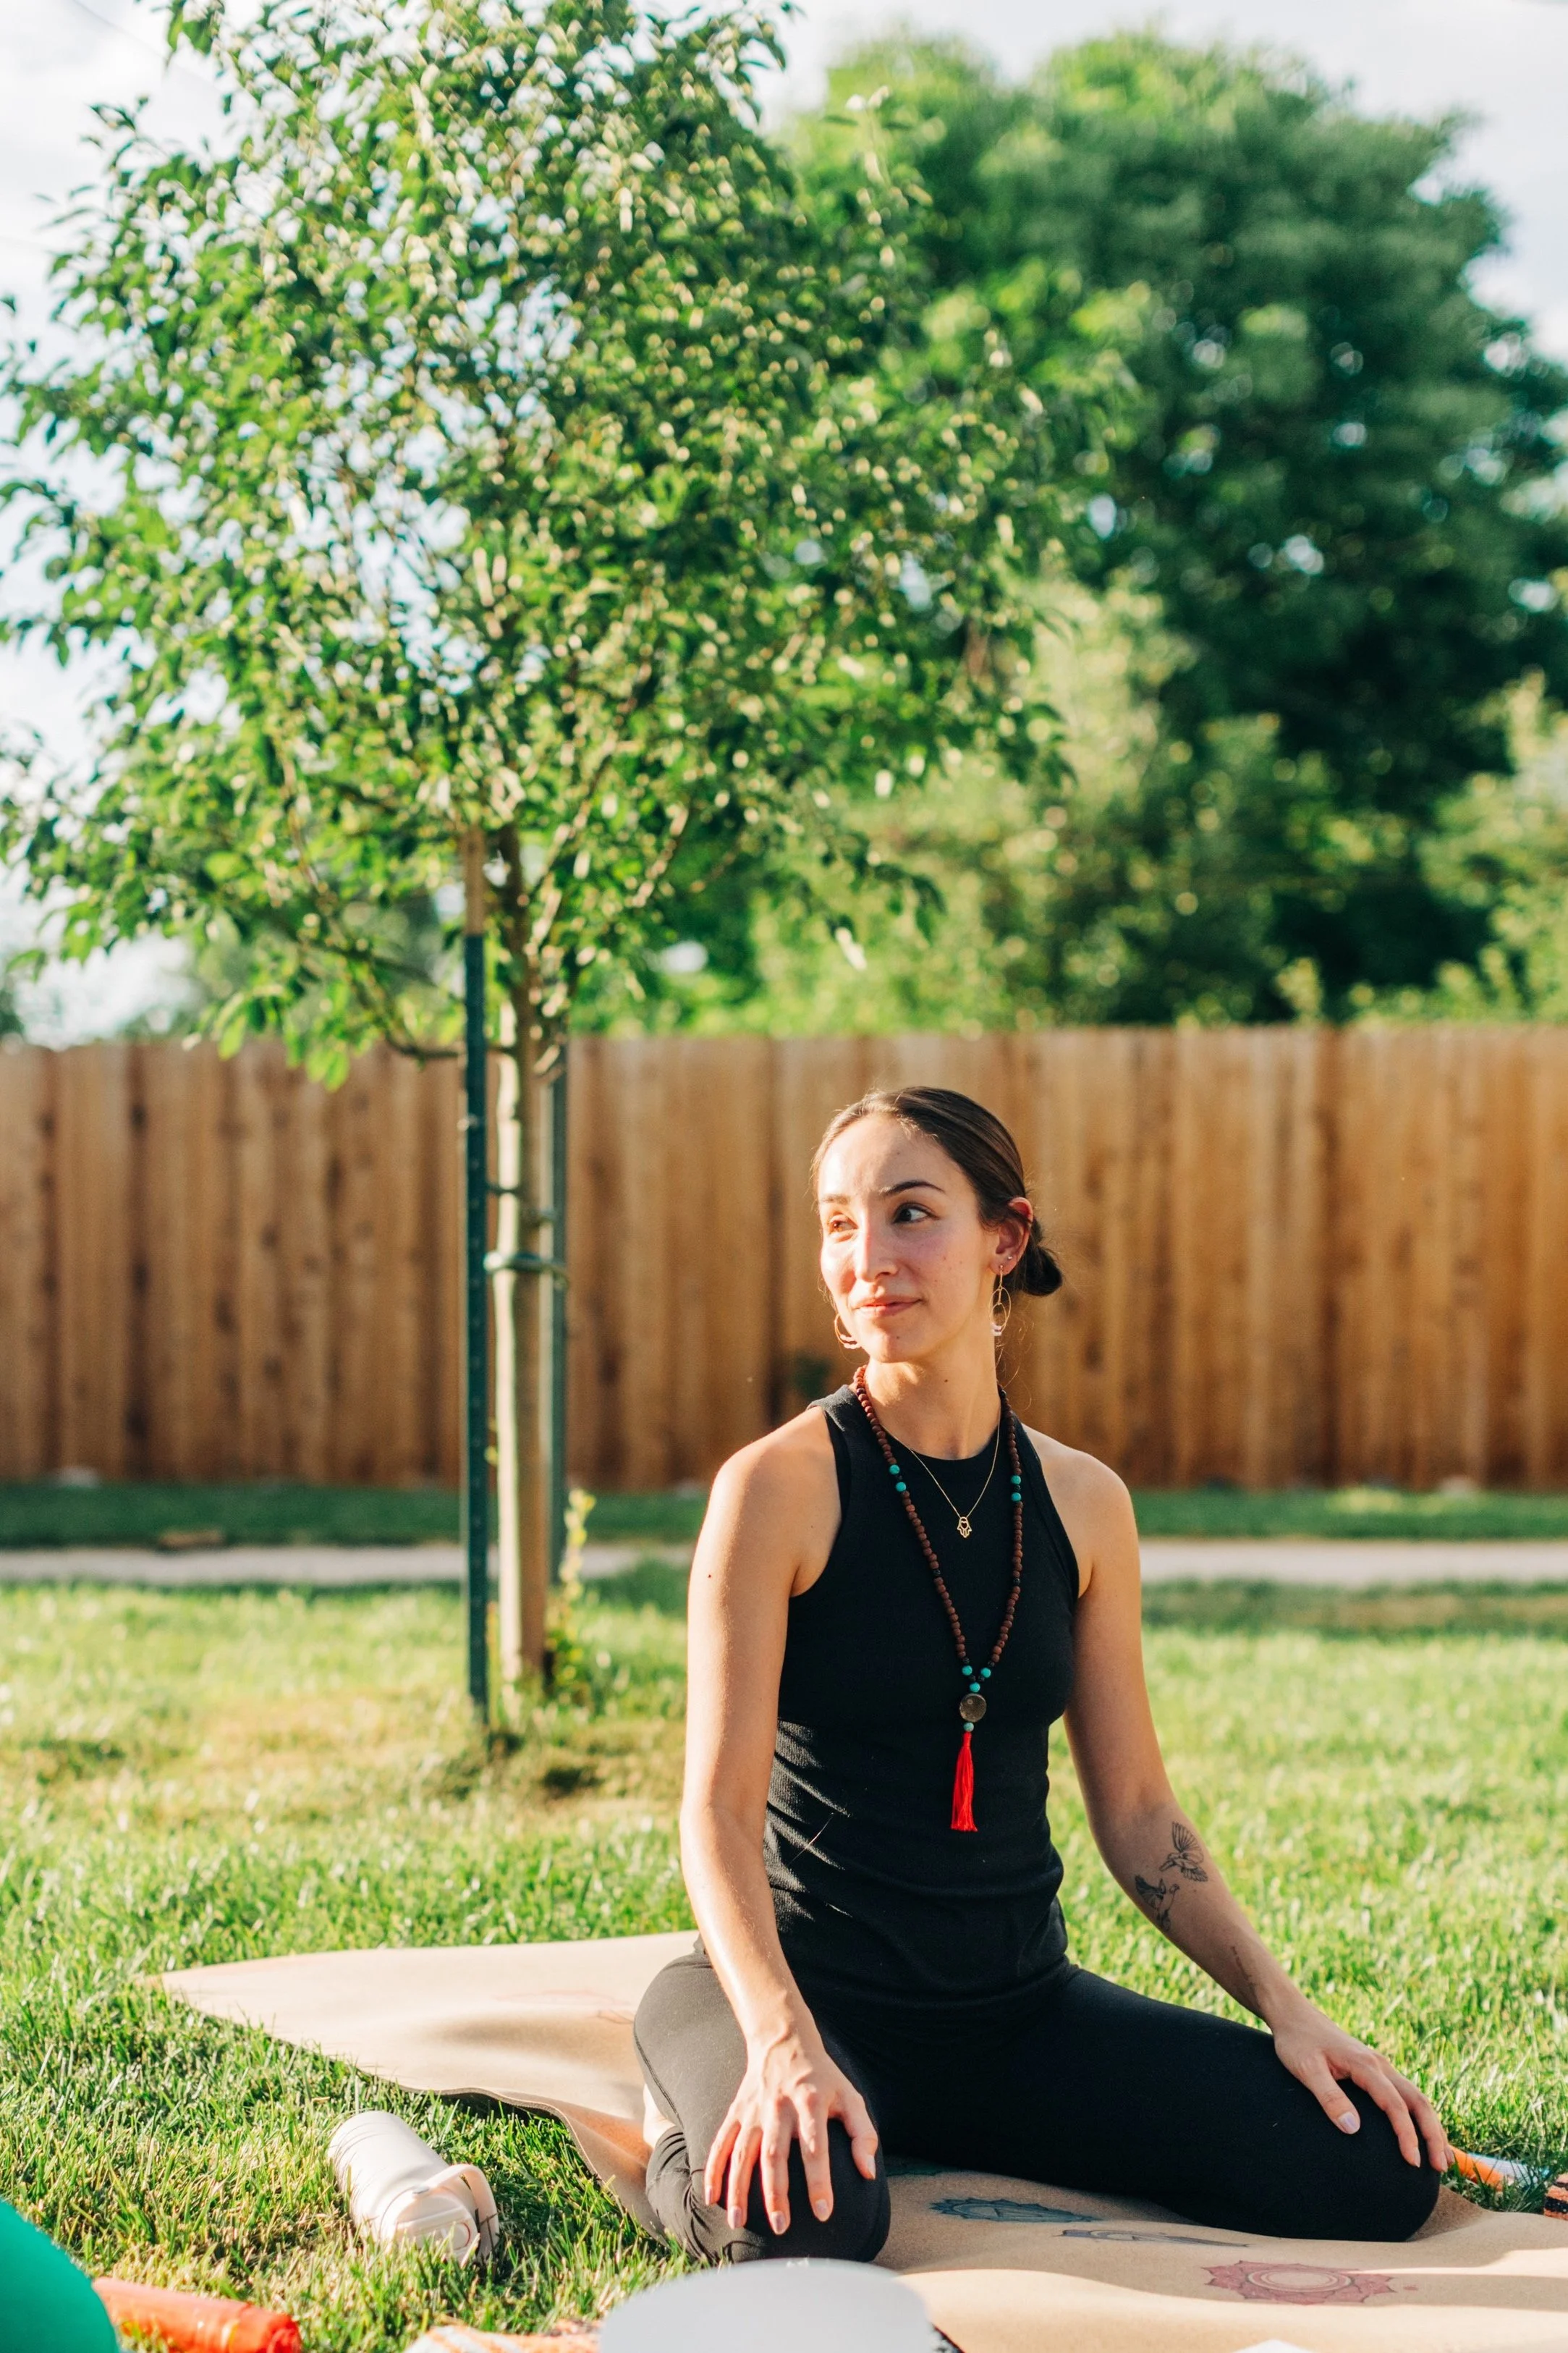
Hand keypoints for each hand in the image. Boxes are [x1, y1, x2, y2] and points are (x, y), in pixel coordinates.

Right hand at [702, 2020, 878, 2235]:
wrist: (784, 2041)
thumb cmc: (823, 2079)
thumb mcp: (850, 2097)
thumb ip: (863, 2134)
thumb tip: (869, 2173)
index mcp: (810, 2103)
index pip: (815, 2147)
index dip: (819, 2180)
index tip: (823, 2213)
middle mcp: (779, 2107)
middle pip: (774, 2154)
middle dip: (775, 2192)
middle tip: (781, 2226)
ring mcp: (753, 2110)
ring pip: (742, 2152)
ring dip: (739, 2188)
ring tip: (739, 2222)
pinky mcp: (736, 2111)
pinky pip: (721, 2142)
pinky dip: (713, 2169)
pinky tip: (712, 2198)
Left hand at [1270, 2001, 1450, 2171]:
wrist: (1294, 2015)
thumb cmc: (1297, 2042)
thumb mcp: (1306, 2069)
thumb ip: (1329, 2097)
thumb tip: (1353, 2129)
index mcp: (1365, 2064)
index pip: (1394, 2104)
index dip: (1406, 2134)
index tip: (1413, 2161)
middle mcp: (1379, 2064)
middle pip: (1417, 2100)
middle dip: (1432, 2133)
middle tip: (1440, 2166)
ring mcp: (1379, 2065)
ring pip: (1416, 2096)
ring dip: (1432, 2125)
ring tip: (1442, 2157)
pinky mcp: (1374, 2069)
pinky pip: (1405, 2093)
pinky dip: (1419, 2115)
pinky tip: (1422, 2132)